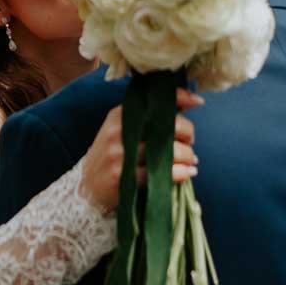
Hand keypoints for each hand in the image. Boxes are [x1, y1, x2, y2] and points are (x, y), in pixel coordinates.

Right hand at [80, 87, 200, 213]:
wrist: (88, 187)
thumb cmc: (114, 155)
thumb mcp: (122, 130)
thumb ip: (148, 118)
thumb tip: (188, 102)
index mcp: (120, 115)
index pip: (153, 99)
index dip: (180, 97)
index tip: (197, 102)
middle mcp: (119, 131)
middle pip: (167, 126)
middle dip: (187, 133)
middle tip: (190, 143)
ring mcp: (119, 154)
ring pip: (167, 151)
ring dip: (187, 156)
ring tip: (191, 162)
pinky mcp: (123, 176)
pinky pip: (160, 173)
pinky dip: (180, 173)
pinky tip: (187, 173)